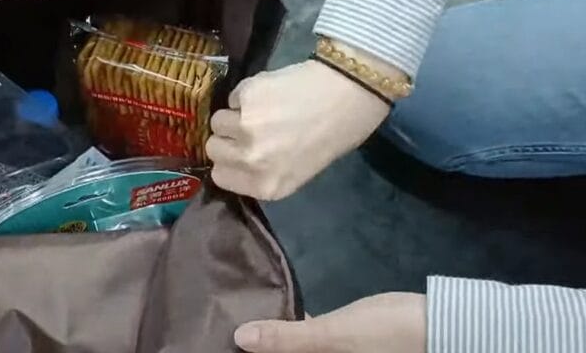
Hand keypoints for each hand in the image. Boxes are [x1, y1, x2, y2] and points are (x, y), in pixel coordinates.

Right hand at [206, 59, 390, 200]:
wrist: (351, 93)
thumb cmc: (334, 135)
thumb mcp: (300, 171)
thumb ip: (265, 172)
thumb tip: (237, 159)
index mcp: (266, 186)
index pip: (219, 176)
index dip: (229, 161)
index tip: (240, 151)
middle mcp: (251, 161)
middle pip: (213, 148)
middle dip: (228, 138)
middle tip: (251, 128)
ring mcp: (245, 127)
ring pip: (217, 120)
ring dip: (235, 114)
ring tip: (263, 109)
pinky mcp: (246, 96)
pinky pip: (233, 96)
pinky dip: (247, 94)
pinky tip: (271, 93)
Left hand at [234, 293, 425, 352]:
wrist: (437, 323)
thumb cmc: (384, 337)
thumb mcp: (332, 337)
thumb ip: (287, 338)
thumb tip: (238, 338)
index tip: (220, 343)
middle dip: (258, 347)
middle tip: (224, 325)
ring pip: (294, 349)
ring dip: (273, 336)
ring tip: (241, 313)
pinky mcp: (341, 341)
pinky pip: (308, 338)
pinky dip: (293, 326)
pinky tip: (277, 308)